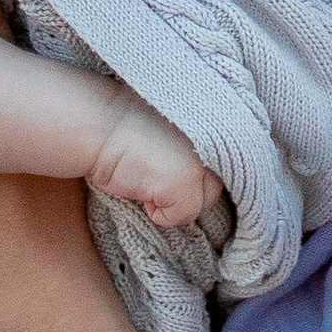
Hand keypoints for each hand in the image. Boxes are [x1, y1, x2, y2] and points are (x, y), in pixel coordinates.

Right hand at [84, 89, 222, 229]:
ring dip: (181, 198)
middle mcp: (219, 135)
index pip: (233, 160)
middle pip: (219, 182)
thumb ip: (200, 143)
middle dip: (194, 186)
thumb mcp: (177, 126)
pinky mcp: (185, 181)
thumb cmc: (130, 124)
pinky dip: (162, 213)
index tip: (183, 169)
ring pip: (205, 201)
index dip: (205, 170)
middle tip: (162, 172)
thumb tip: (206, 175)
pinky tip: (142, 189)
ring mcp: (202, 160)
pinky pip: (182, 215)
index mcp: (220, 116)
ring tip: (151, 177)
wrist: (98, 122)